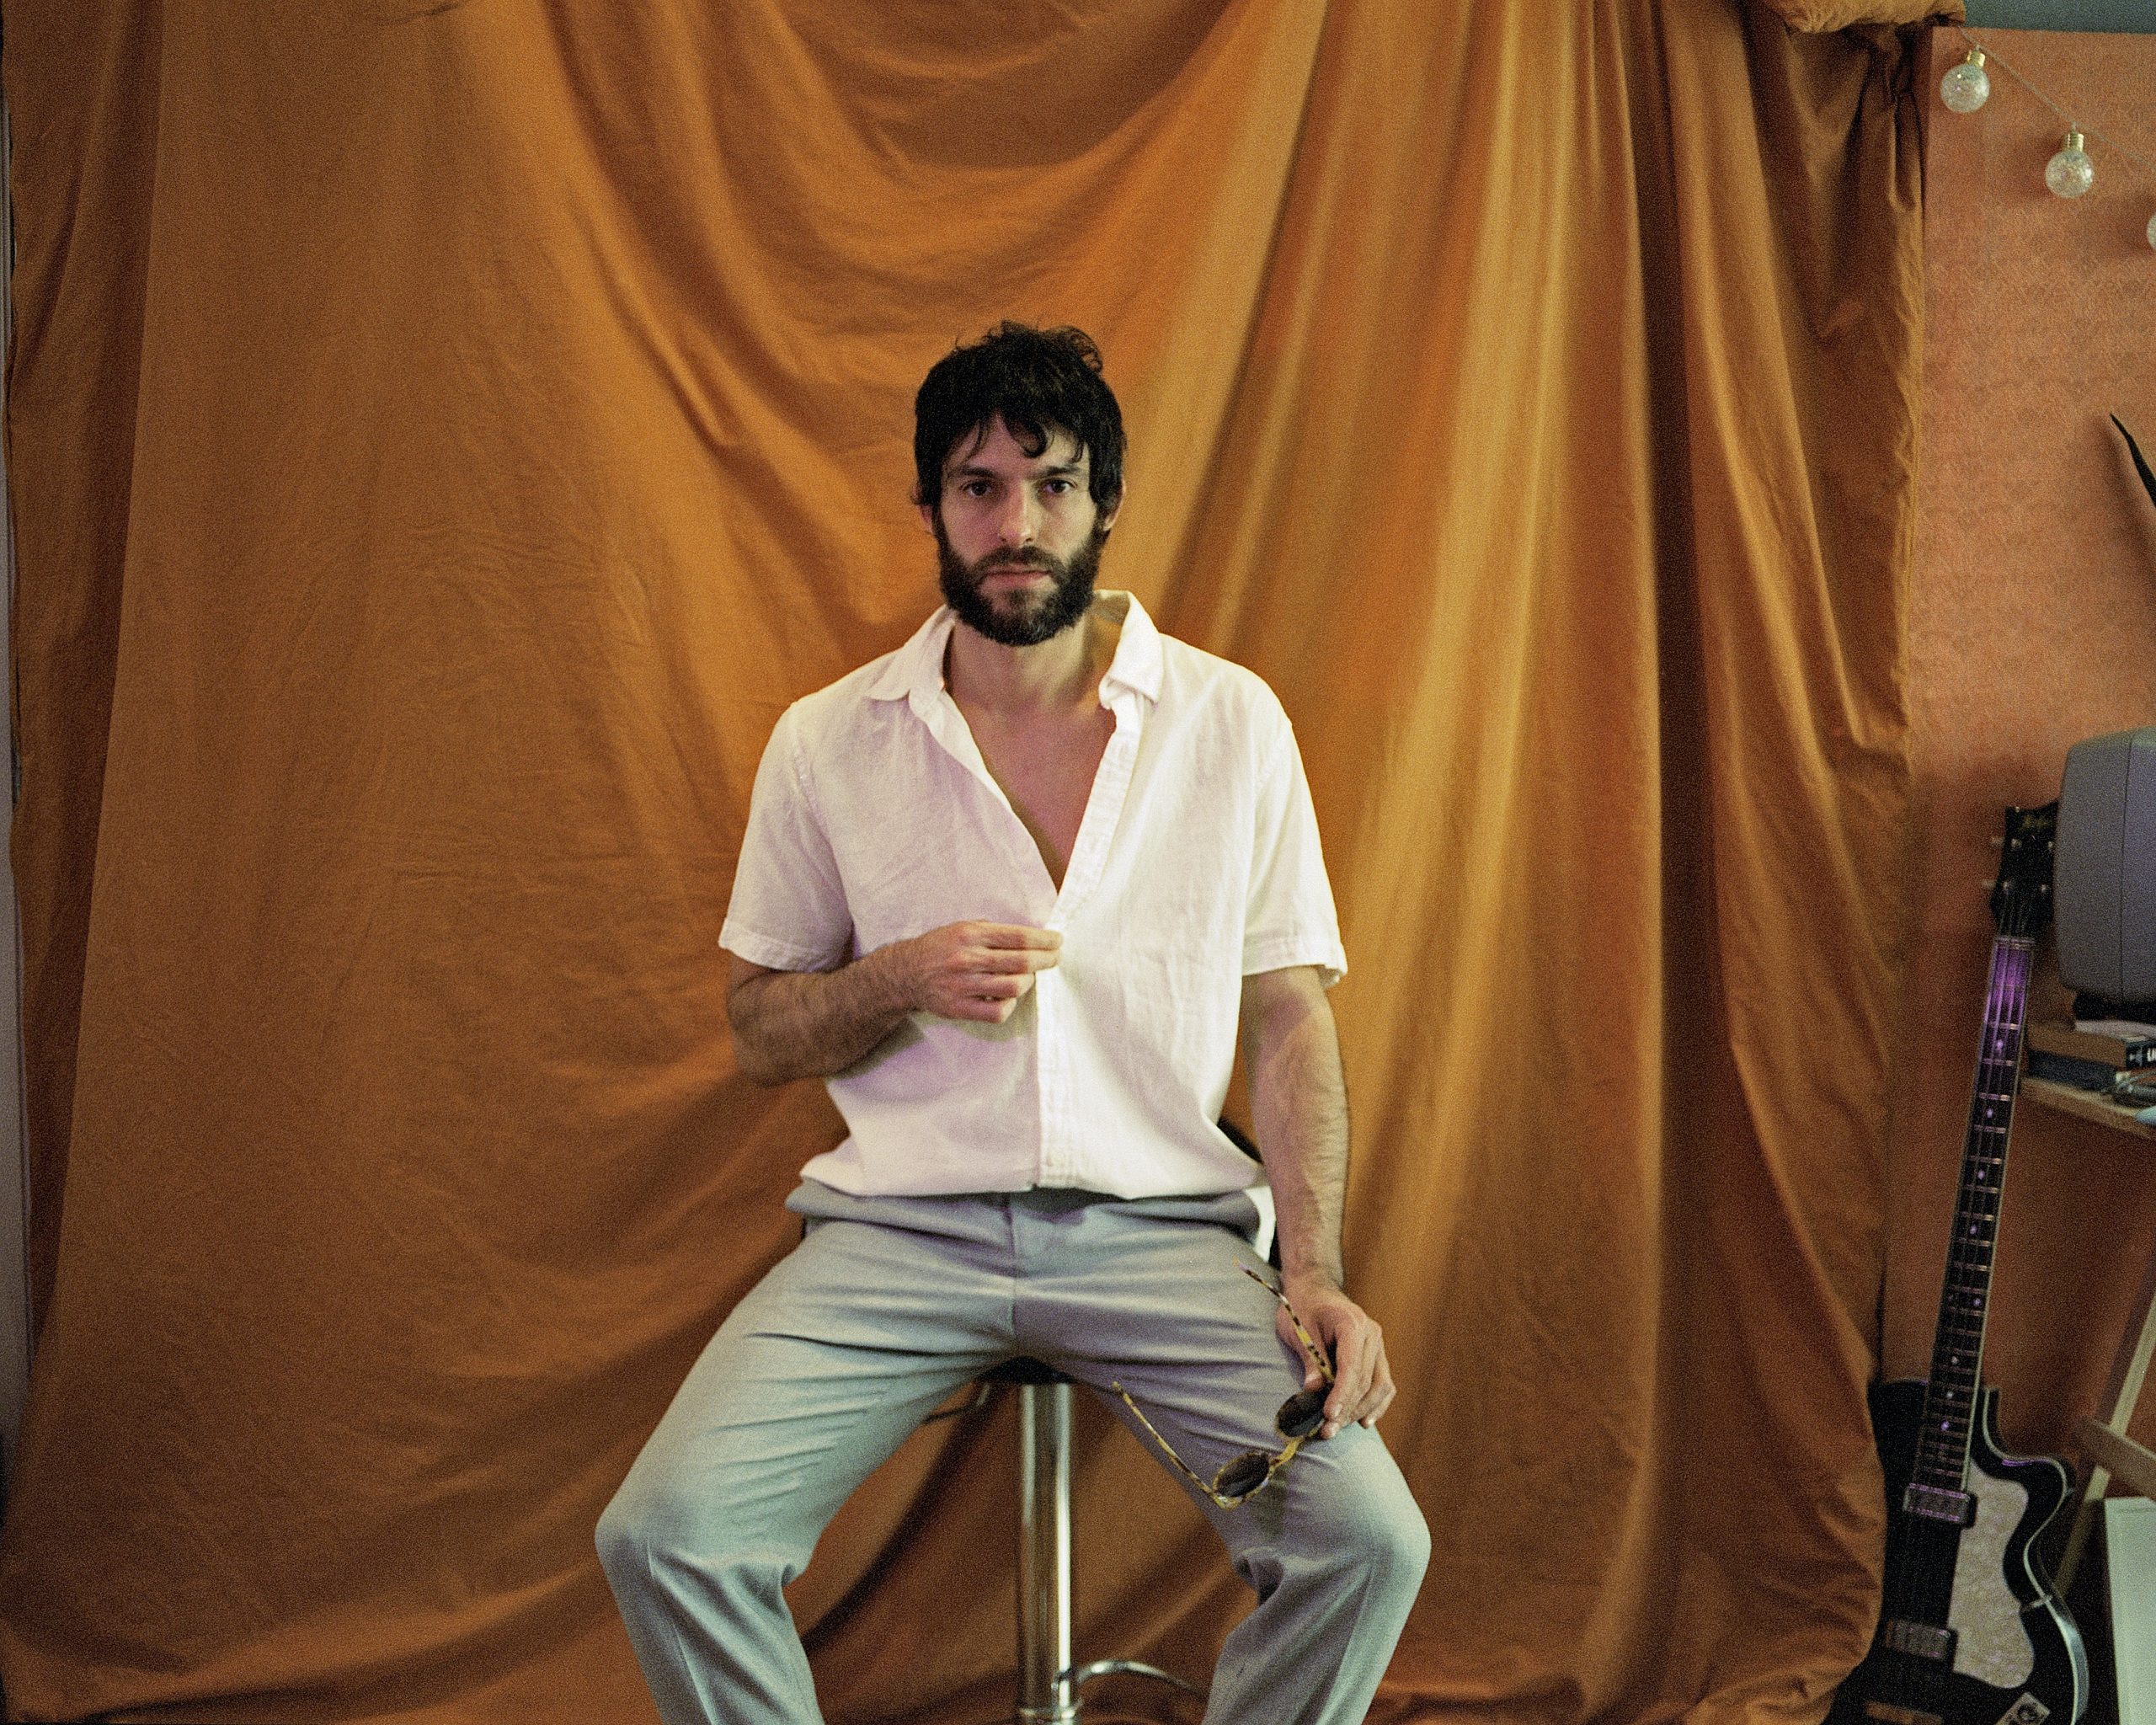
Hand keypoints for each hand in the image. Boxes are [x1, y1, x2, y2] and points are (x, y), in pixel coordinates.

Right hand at [886, 921, 1060, 1023]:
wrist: (906, 973)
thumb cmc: (940, 947)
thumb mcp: (962, 927)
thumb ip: (993, 931)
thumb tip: (1033, 936)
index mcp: (970, 934)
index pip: (1019, 937)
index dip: (1045, 940)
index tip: (1057, 941)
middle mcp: (967, 959)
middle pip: (1022, 962)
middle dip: (1046, 960)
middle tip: (1054, 958)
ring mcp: (963, 986)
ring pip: (1015, 987)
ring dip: (1029, 981)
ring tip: (1027, 976)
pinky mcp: (960, 1008)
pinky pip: (998, 1012)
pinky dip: (1010, 1005)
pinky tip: (1008, 997)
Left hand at [1277, 1275, 1394, 1438]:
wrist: (1314, 1288)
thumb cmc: (1302, 1306)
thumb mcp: (1298, 1330)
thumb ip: (1310, 1359)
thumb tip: (1313, 1391)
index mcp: (1352, 1323)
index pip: (1352, 1367)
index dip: (1341, 1394)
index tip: (1328, 1414)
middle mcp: (1372, 1334)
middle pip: (1365, 1380)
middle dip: (1347, 1409)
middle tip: (1327, 1430)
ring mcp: (1378, 1345)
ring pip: (1380, 1386)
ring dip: (1360, 1411)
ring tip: (1339, 1427)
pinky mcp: (1377, 1355)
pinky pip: (1384, 1384)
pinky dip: (1376, 1404)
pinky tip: (1363, 1421)